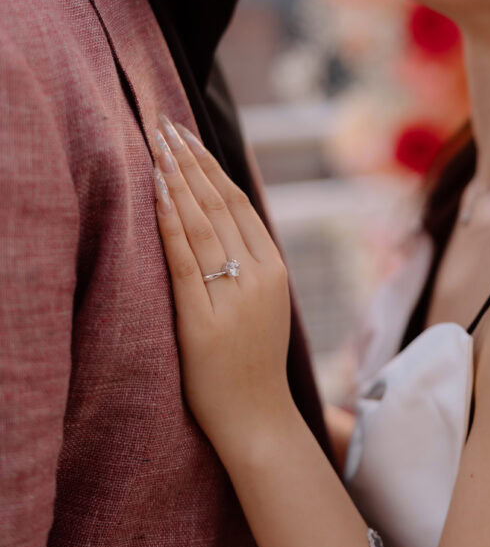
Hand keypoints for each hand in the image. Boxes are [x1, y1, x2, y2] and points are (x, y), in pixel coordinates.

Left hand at [153, 116, 294, 452]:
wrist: (258, 420)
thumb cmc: (253, 363)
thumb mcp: (262, 304)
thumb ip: (247, 262)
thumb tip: (217, 219)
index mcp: (274, 268)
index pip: (239, 203)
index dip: (212, 166)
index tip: (188, 137)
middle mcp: (259, 275)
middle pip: (221, 204)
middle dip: (191, 161)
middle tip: (167, 126)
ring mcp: (234, 297)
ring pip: (204, 224)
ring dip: (179, 180)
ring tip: (158, 147)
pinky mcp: (205, 321)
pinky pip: (186, 261)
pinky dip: (172, 223)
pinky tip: (160, 194)